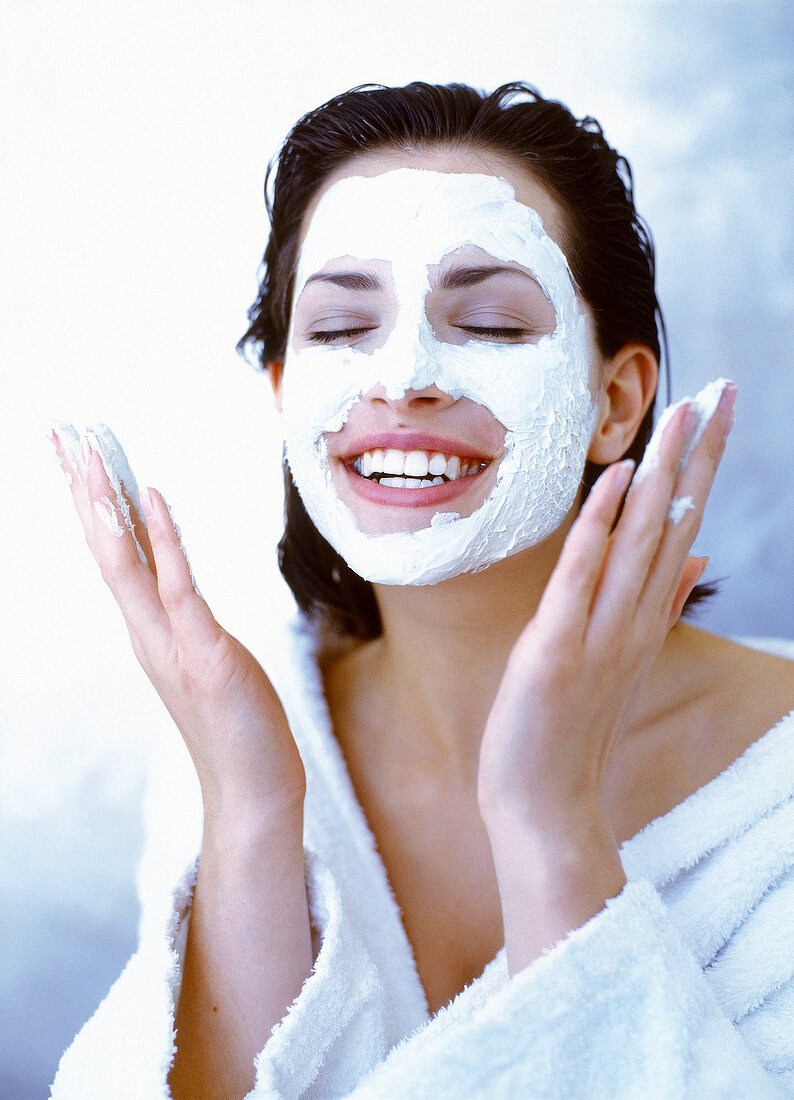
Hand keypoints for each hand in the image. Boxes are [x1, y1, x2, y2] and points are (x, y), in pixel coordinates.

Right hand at [50, 427, 304, 820]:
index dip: (91, 503)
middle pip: (105, 548)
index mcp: (147, 631)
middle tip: (61, 433)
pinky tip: (154, 497)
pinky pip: (180, 589)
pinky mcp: (207, 656)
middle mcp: (148, 633)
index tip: (73, 455)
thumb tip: (182, 587)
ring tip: (89, 452)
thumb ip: (186, 622)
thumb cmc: (234, 726)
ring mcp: (172, 645)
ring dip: (107, 505)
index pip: (112, 554)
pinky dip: (166, 540)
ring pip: (126, 563)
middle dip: (83, 490)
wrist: (251, 792)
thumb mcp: (204, 660)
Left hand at [477, 383, 734, 968]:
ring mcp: (599, 635)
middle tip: (722, 389)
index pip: (681, 530)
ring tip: (687, 411)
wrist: (545, 809)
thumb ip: (654, 607)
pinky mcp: (558, 649)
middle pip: (675, 524)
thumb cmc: (571, 732)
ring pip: (642, 541)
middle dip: (698, 455)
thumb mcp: (617, 663)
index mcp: (643, 621)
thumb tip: (691, 559)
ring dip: (664, 474)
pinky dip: (602, 527)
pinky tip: (617, 478)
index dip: (701, 470)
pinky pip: (583, 577)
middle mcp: (632, 621)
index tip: (717, 414)